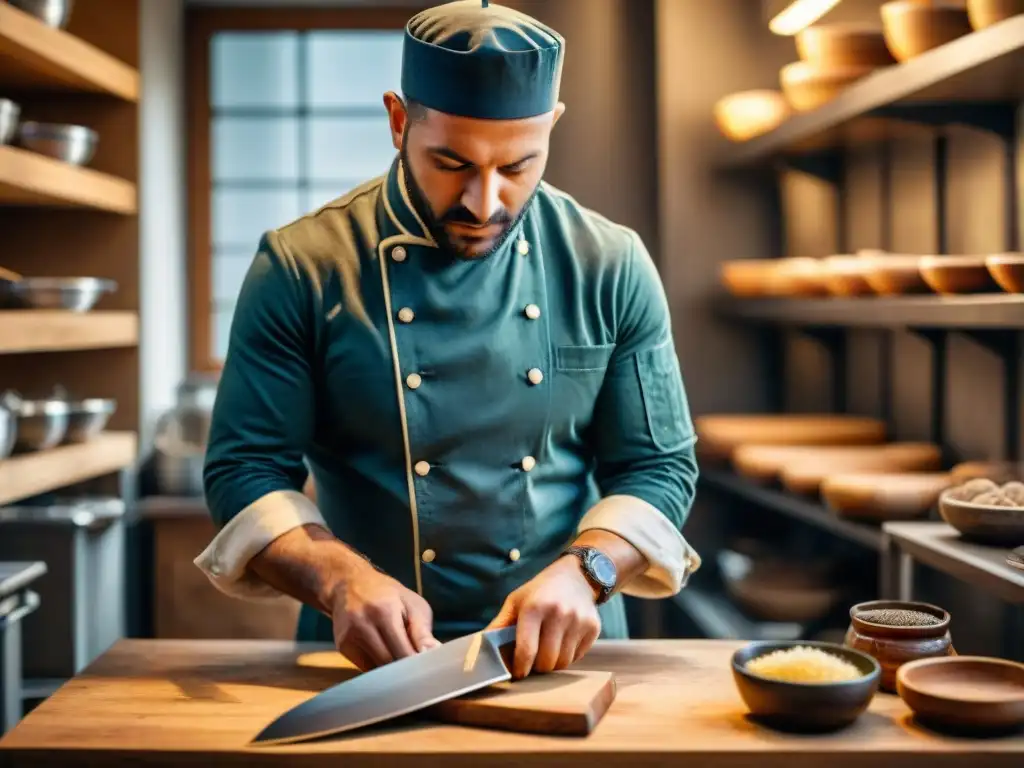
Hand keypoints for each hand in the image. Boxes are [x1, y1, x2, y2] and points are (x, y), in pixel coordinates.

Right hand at [328, 563, 440, 670]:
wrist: (349, 583)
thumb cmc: (387, 594)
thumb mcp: (412, 604)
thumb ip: (422, 630)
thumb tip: (433, 652)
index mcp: (384, 612)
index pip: (402, 652)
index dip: (416, 665)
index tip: (426, 669)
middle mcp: (362, 625)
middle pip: (387, 663)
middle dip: (403, 669)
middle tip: (416, 667)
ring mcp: (348, 636)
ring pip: (375, 669)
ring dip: (390, 669)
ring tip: (398, 655)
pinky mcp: (341, 646)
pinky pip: (364, 667)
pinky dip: (377, 665)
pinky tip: (383, 653)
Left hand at [485, 556, 600, 678]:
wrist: (576, 575)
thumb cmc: (540, 591)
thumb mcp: (516, 601)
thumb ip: (500, 624)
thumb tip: (480, 646)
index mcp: (534, 607)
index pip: (526, 650)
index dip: (520, 668)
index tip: (517, 674)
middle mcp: (558, 613)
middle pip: (546, 661)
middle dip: (537, 667)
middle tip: (534, 660)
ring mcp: (578, 620)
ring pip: (563, 662)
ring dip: (553, 663)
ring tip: (548, 650)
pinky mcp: (593, 627)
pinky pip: (578, 656)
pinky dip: (569, 656)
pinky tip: (564, 642)